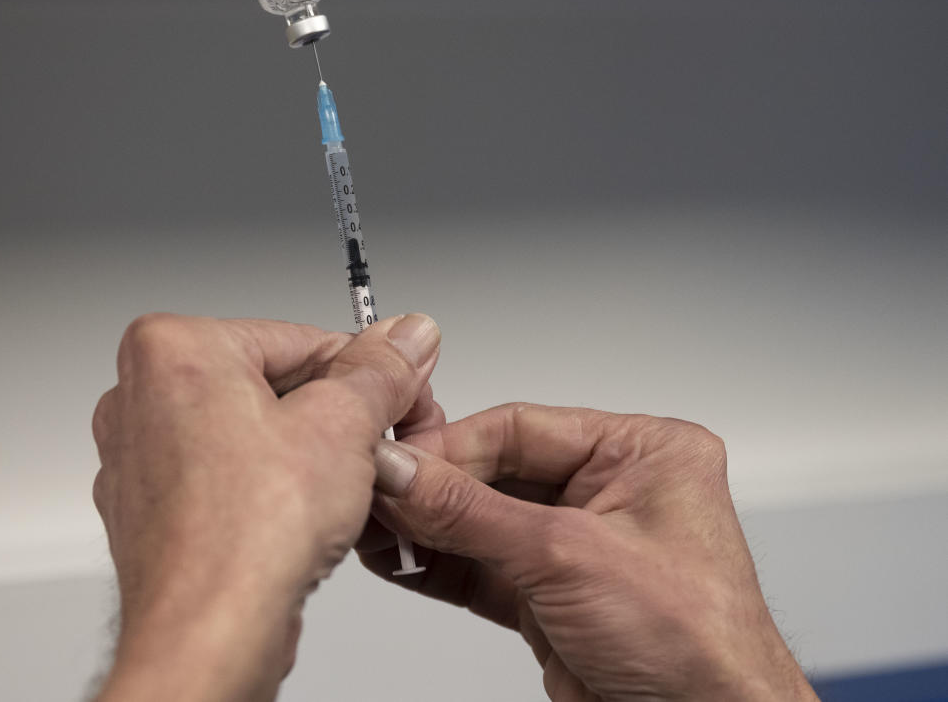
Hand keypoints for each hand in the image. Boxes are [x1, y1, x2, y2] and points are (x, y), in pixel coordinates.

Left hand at [91, 313, 440, 701]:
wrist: (206, 633)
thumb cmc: (246, 535)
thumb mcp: (342, 425)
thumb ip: (379, 371)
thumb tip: (406, 336)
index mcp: (172, 347)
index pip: (297, 337)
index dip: (364, 370)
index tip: (400, 392)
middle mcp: (139, 394)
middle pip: (269, 382)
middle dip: (331, 414)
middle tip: (379, 445)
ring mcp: (138, 455)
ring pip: (248, 433)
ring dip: (303, 455)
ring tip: (340, 489)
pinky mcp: (149, 507)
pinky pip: (224, 478)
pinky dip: (266, 491)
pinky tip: (300, 520)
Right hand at [362, 404, 818, 701]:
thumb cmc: (698, 647)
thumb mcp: (568, 558)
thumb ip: (471, 512)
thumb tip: (403, 473)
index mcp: (641, 453)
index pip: (521, 427)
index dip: (451, 443)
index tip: (394, 457)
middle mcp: (612, 492)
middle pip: (496, 472)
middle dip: (433, 488)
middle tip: (376, 490)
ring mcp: (580, 546)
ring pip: (482, 522)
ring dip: (427, 528)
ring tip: (375, 526)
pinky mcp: (554, 597)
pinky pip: (483, 567)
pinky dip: (438, 566)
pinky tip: (399, 559)